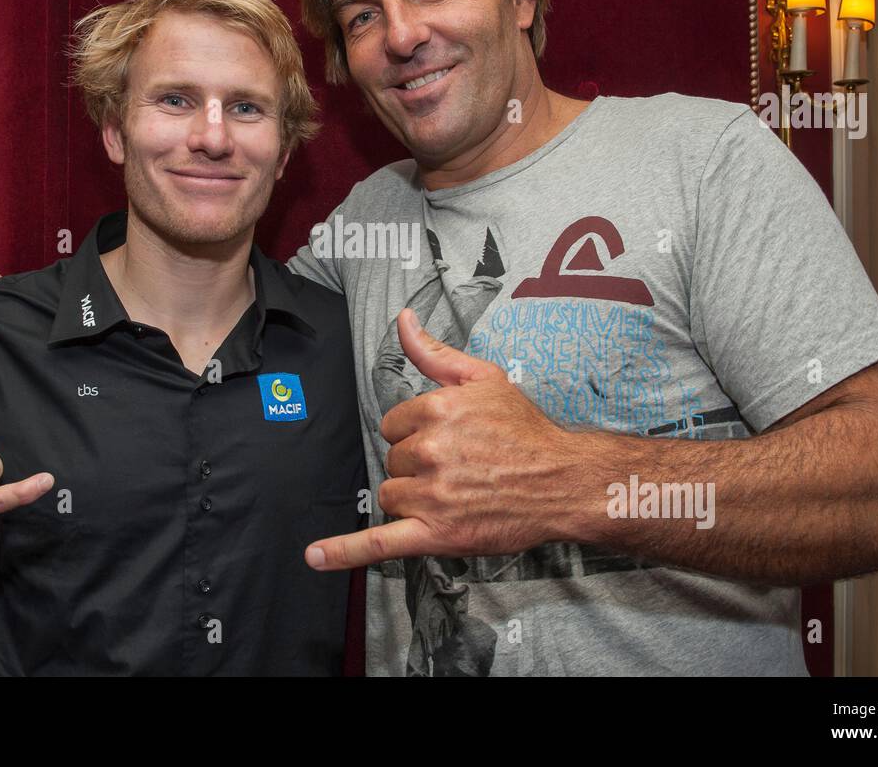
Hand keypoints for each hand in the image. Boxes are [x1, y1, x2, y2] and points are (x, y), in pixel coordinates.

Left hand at [305, 308, 585, 570]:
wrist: (562, 482)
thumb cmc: (525, 431)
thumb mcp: (483, 378)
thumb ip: (434, 352)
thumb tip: (403, 321)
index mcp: (436, 410)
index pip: (393, 425)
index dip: (416, 433)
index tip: (445, 440)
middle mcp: (430, 451)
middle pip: (392, 460)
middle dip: (417, 465)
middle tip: (459, 468)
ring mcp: (431, 495)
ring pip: (390, 495)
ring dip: (412, 496)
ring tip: (454, 494)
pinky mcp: (436, 533)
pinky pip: (379, 543)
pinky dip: (344, 552)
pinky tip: (315, 556)